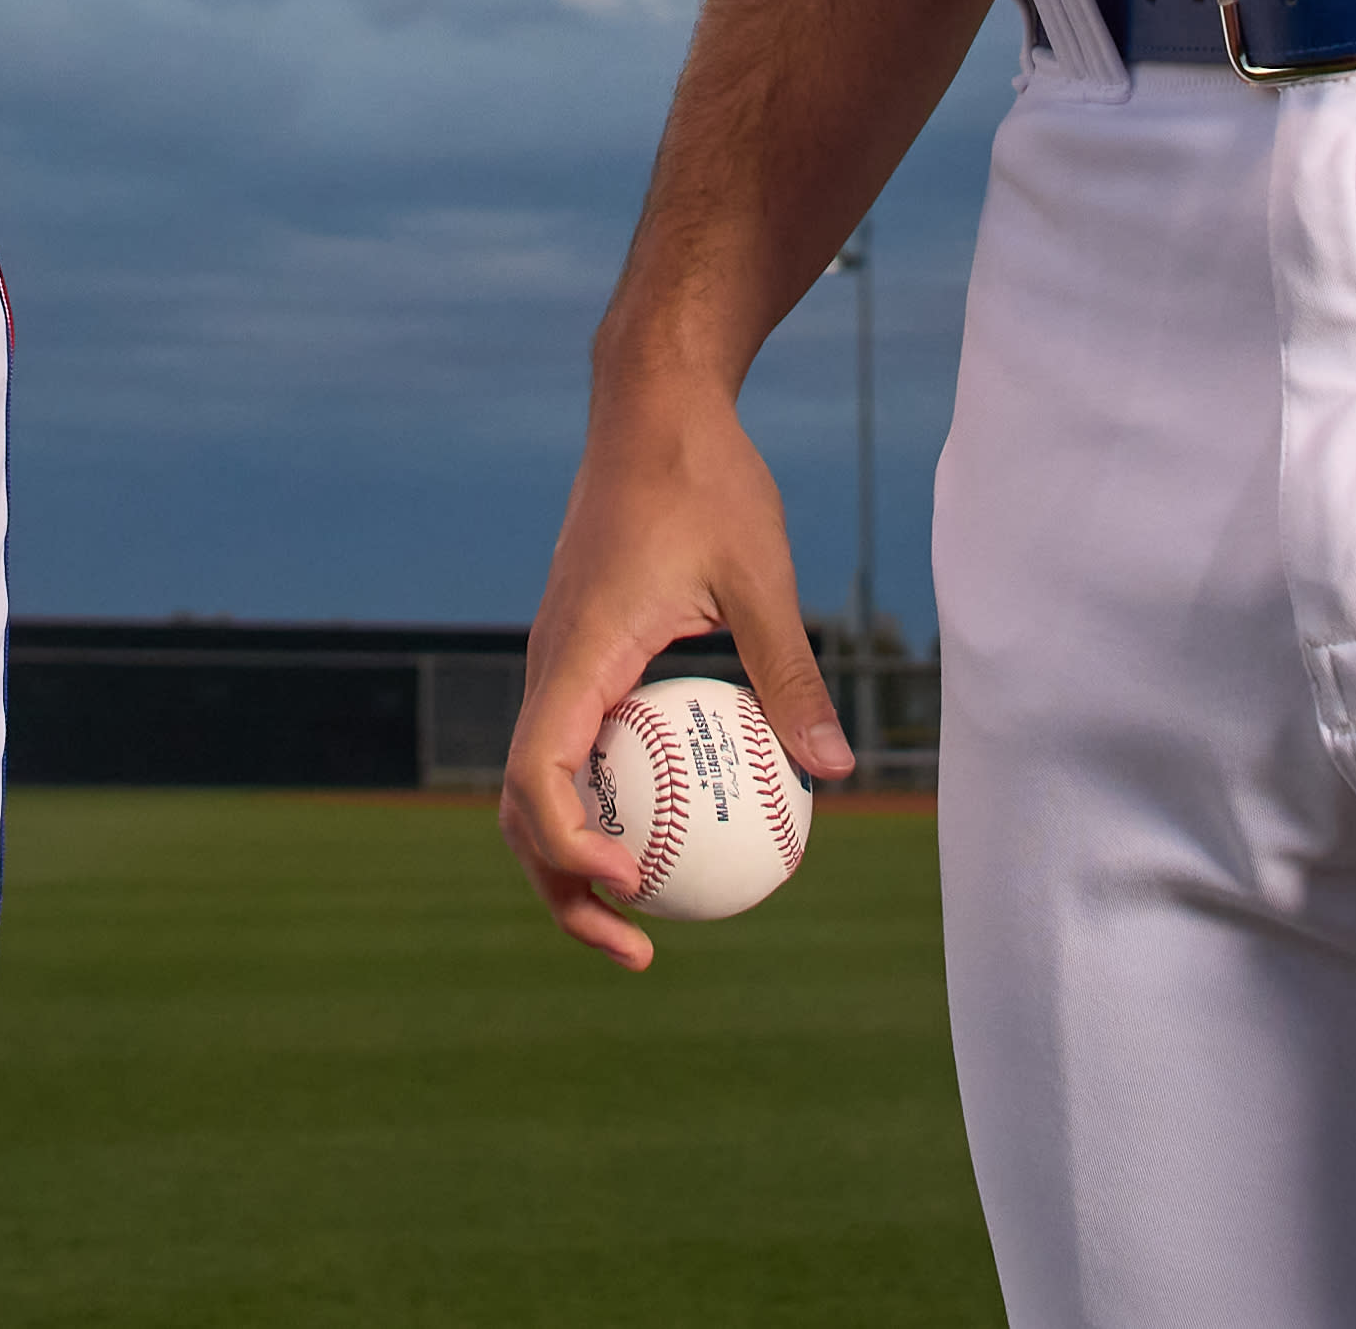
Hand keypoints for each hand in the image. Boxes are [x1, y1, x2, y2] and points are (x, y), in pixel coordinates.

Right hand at [496, 373, 851, 973]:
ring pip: (540, 783)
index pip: (538, 775)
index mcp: (577, 652)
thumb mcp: (761, 574)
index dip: (570, 847)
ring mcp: (558, 661)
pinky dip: (605, 801)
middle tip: (640, 949)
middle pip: (521, 806)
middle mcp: (549, 665)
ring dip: (576, 856)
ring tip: (649, 911)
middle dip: (562, 889)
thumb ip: (789, 671)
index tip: (632, 884)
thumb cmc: (705, 478)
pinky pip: (577, 746)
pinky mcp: (579, 653)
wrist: (653, 405)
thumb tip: (834, 770)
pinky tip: (678, 820)